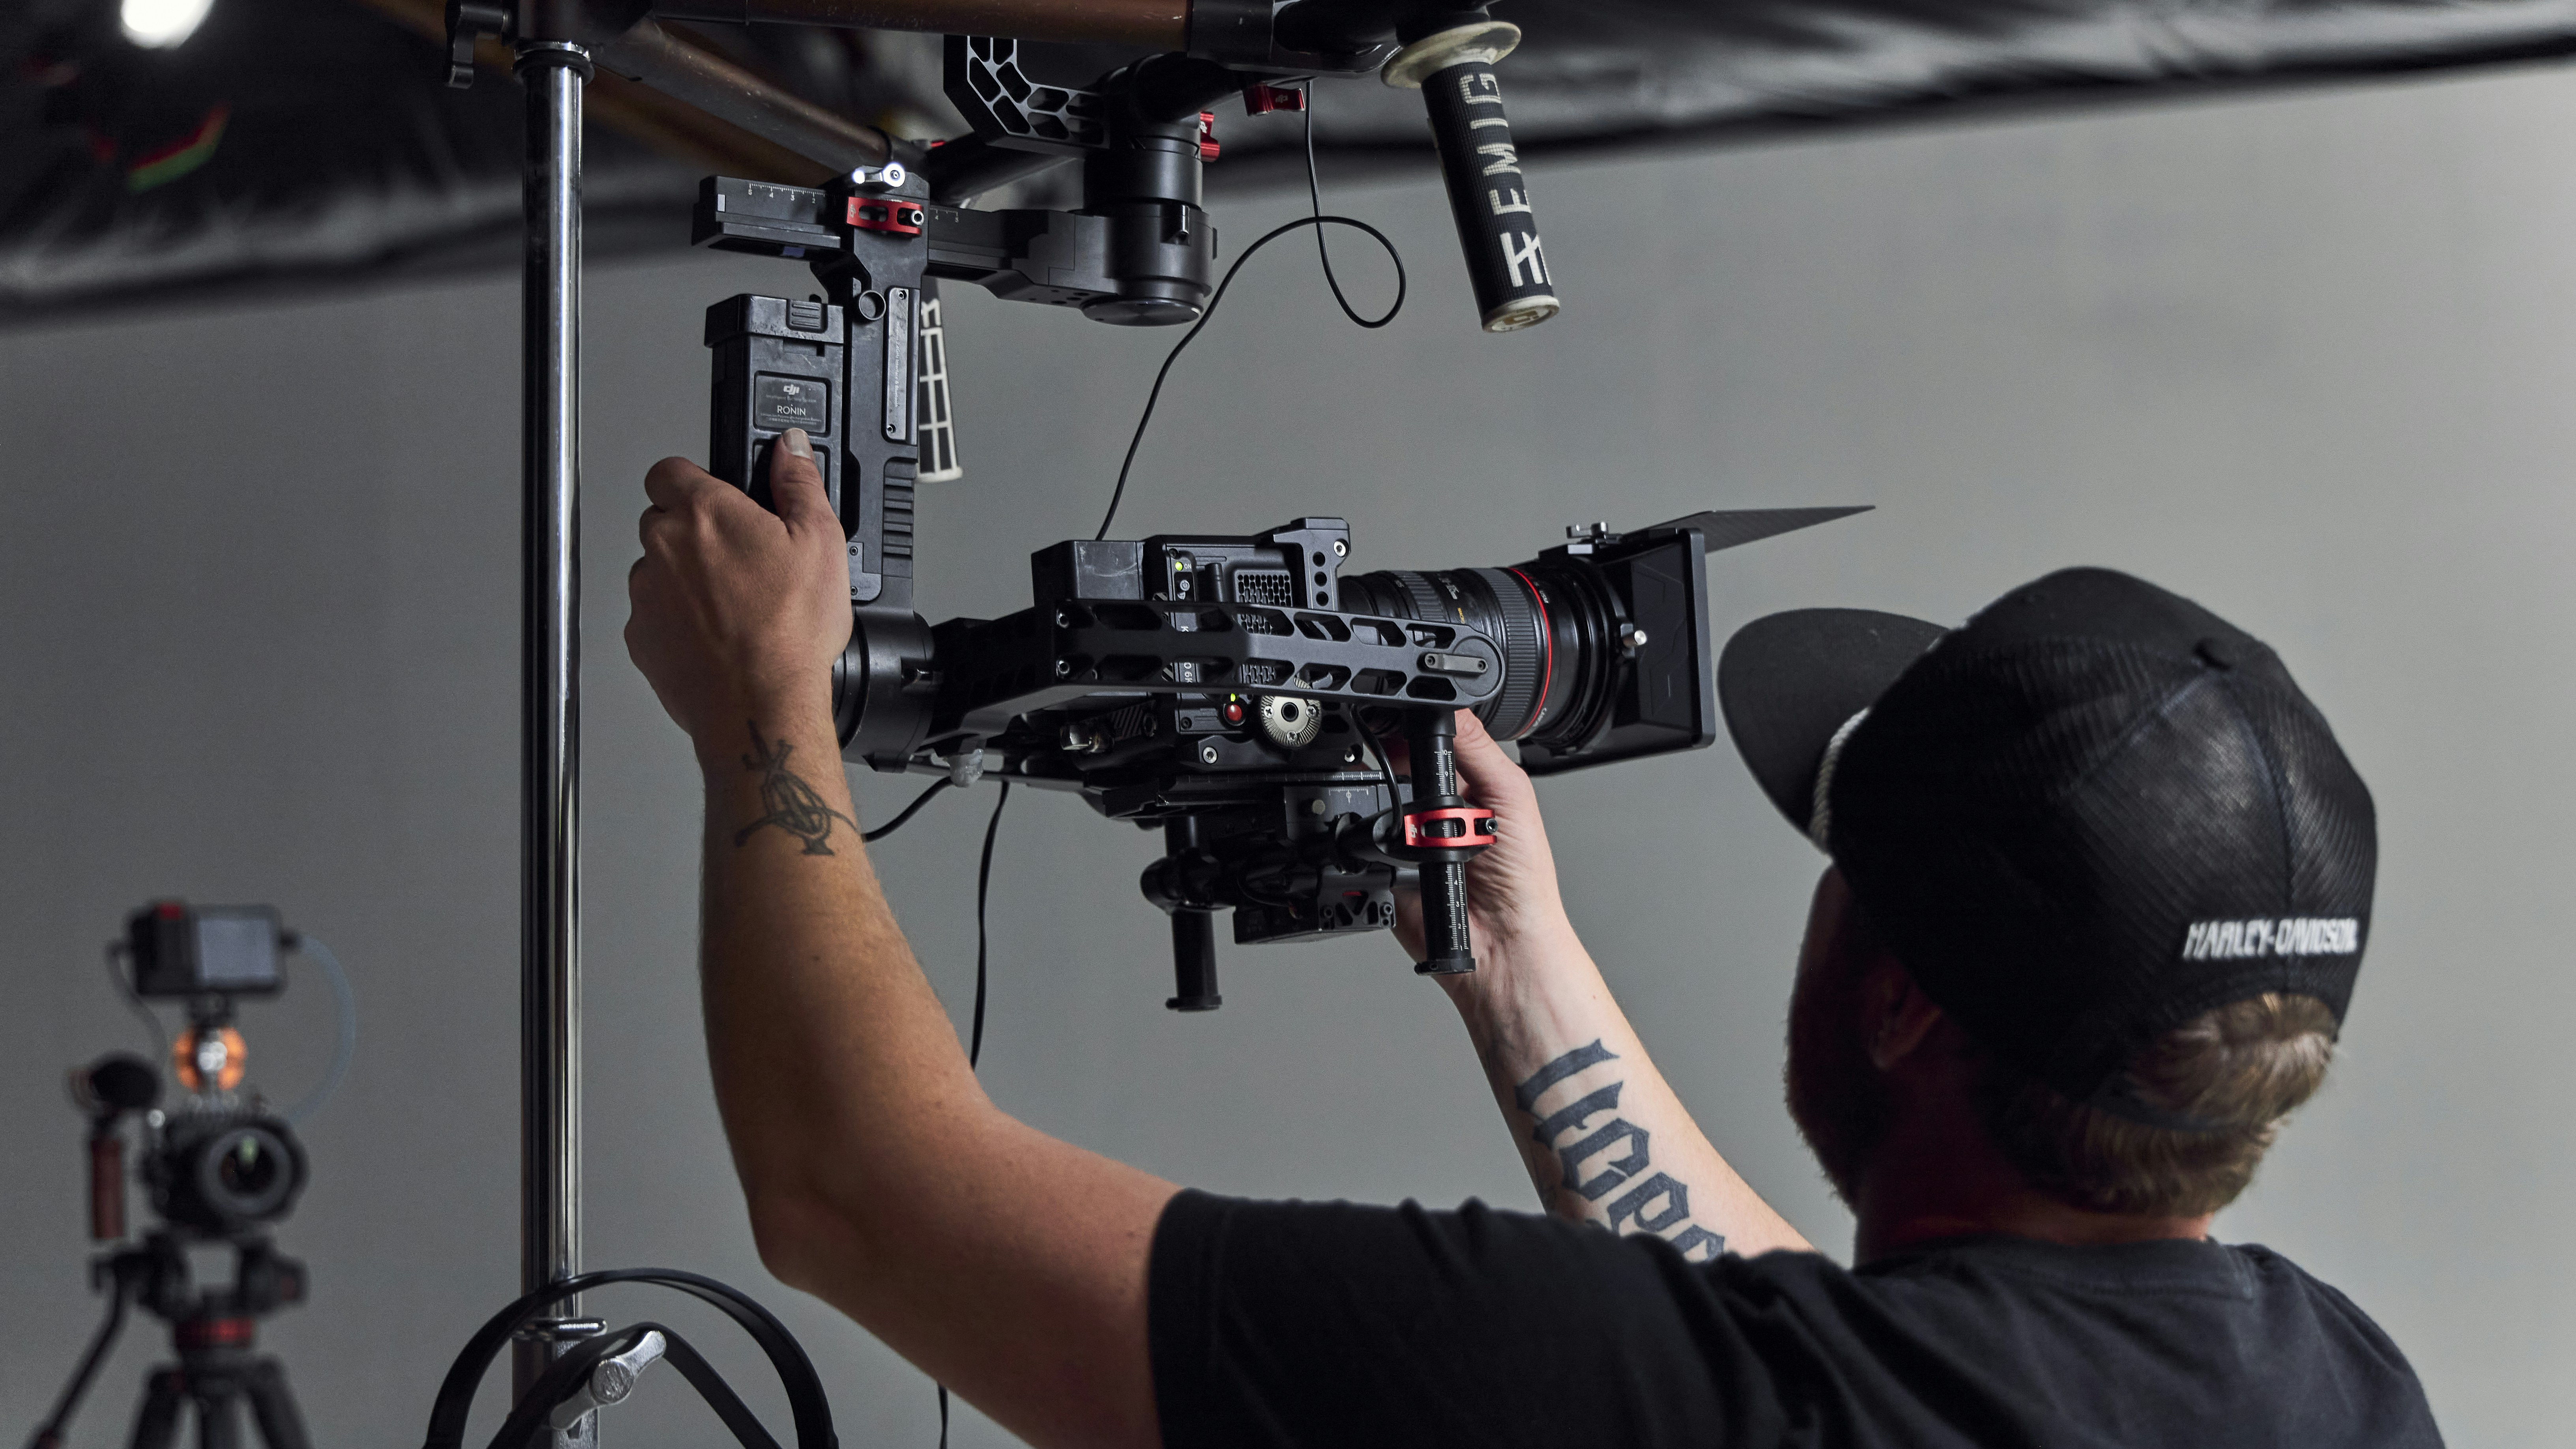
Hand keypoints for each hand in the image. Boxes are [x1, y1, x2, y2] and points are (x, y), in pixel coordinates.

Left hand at [626, 430, 851, 754]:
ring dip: (684, 579)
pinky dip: (676, 622)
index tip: (718, 500)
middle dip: (694, 533)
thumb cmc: (789, 632)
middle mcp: (662, 547)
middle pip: (662, 520)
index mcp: (704, 513)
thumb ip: (799, 483)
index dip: (694, 480)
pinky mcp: (640, 637)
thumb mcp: (821, 542)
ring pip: (656, 570)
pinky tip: (717, 636)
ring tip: (733, 606)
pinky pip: (652, 616)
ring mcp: (645, 594)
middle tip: (739, 560)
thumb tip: (790, 448)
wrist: (760, 706)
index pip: (669, 469)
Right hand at [1392, 710, 1574, 971]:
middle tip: (1412, 781)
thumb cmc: (1523, 879)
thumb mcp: (1509, 795)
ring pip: (1372, 804)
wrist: (1502, 943)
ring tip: (1420, 827)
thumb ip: (1478, 749)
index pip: (1430, 743)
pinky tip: (1399, 847)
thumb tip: (1449, 706)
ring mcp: (1409, 841)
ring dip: (1382, 806)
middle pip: (1393, 768)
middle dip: (1392, 766)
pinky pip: (1360, 848)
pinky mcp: (1386, 871)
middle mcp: (1436, 812)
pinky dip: (1369, 844)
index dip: (1413, 729)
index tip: (1398, 718)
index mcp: (1468, 787)